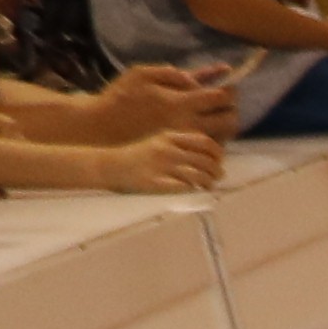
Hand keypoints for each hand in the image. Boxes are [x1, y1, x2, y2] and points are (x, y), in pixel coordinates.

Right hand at [104, 128, 226, 186]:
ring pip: (199, 175)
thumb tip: (207, 155)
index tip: (218, 161)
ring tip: (208, 185)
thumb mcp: (158, 141)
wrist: (109, 165)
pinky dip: (195, 190)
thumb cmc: (137, 156)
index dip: (217, 153)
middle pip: (206, 161)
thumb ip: (180, 144)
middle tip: (217, 176)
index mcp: (170, 137)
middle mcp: (168, 150)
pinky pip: (186, 186)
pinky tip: (195, 191)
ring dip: (209, 182)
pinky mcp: (158, 183)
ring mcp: (163, 166)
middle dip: (216, 170)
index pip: (205, 142)